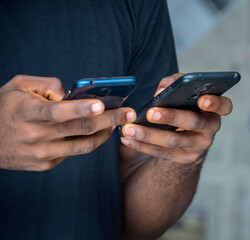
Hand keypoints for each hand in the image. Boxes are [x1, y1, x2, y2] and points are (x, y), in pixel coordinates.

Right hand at [0, 75, 135, 170]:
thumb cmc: (5, 107)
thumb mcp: (19, 86)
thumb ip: (47, 84)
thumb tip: (72, 93)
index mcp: (28, 113)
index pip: (59, 112)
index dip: (82, 108)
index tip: (103, 103)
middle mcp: (36, 136)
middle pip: (80, 129)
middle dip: (110, 120)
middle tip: (130, 113)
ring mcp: (42, 154)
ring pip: (83, 145)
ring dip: (106, 133)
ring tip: (120, 123)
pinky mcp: (46, 164)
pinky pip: (74, 152)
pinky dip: (89, 141)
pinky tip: (98, 131)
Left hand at [120, 73, 232, 164]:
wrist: (185, 135)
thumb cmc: (182, 106)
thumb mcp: (181, 93)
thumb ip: (173, 84)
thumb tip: (161, 91)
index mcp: (214, 110)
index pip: (224, 106)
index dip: (216, 103)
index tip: (202, 100)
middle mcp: (210, 129)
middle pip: (193, 123)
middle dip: (171, 117)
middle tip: (151, 112)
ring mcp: (198, 146)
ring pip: (174, 141)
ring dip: (149, 135)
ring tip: (129, 128)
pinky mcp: (184, 159)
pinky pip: (162, 153)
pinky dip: (142, 145)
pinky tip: (127, 139)